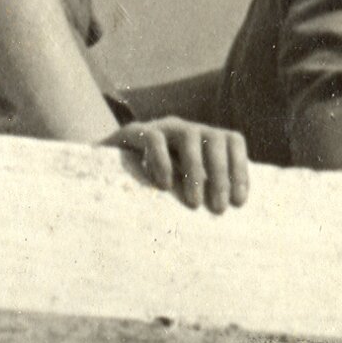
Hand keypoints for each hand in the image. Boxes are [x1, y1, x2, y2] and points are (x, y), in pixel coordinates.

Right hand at [106, 117, 248, 212]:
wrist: (101, 172)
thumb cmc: (148, 189)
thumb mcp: (180, 190)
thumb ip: (203, 195)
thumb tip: (229, 215)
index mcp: (202, 139)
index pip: (232, 140)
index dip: (240, 168)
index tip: (239, 202)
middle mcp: (184, 129)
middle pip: (215, 138)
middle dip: (221, 174)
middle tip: (217, 209)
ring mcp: (160, 127)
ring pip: (188, 135)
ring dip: (196, 170)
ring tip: (194, 204)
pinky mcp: (133, 132)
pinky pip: (153, 138)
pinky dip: (162, 161)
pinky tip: (163, 187)